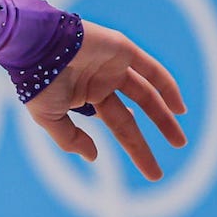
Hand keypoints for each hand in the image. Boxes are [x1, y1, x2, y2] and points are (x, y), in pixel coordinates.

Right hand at [25, 19, 187, 180]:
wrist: (36, 44)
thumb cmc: (38, 81)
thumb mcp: (49, 118)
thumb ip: (70, 139)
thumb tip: (93, 157)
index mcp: (86, 97)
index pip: (117, 125)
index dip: (134, 146)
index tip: (150, 171)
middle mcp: (103, 82)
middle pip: (133, 115)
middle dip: (150, 138)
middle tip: (166, 163)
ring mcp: (114, 66)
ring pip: (146, 93)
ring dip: (164, 116)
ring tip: (179, 141)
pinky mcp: (122, 49)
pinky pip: (150, 69)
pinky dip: (167, 86)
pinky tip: (179, 108)